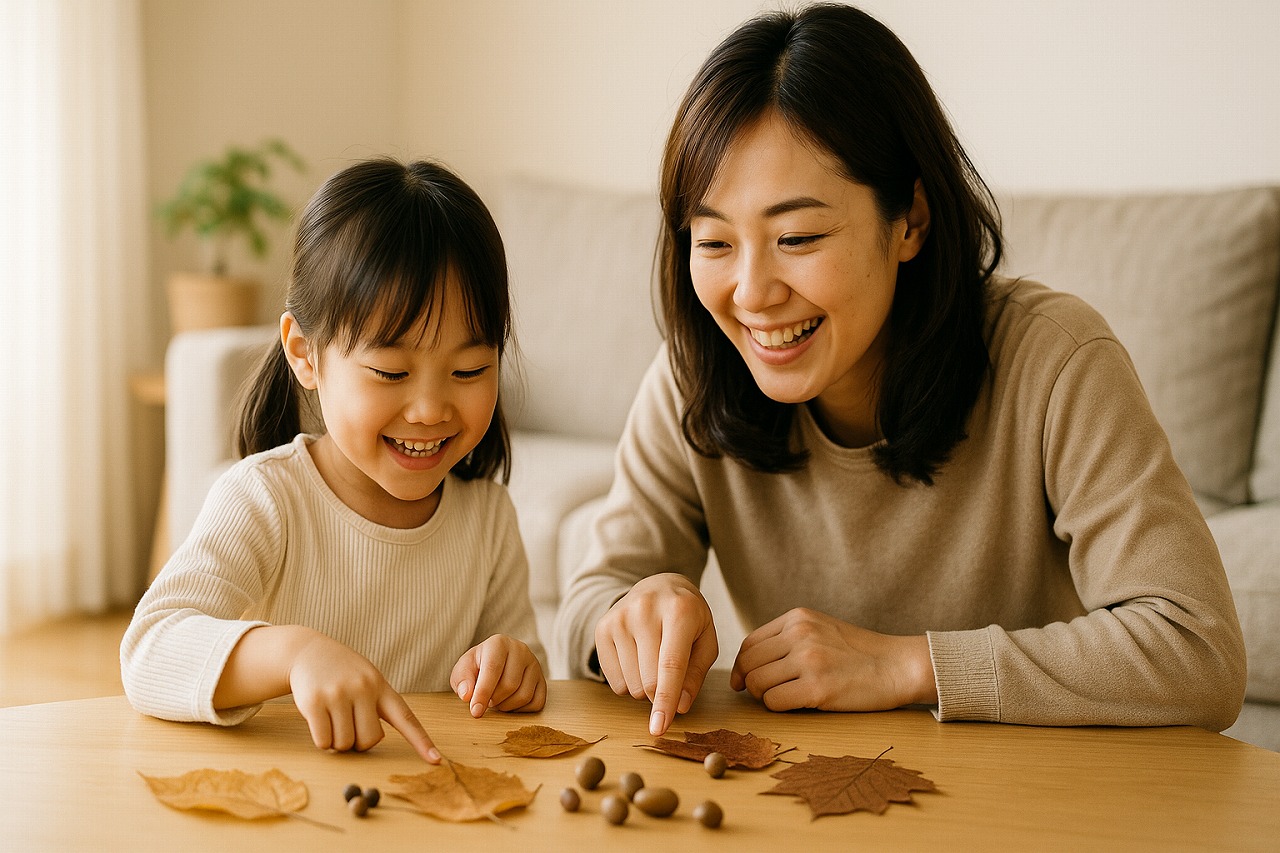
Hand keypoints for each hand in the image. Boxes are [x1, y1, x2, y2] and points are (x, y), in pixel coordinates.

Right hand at [287, 631, 440, 762]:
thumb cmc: (342, 673)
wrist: (307, 650)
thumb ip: (376, 705)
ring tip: (333, 720)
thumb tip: (373, 740)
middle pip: (370, 740)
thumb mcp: (367, 679)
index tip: (436, 760)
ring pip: (345, 744)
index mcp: (381, 686)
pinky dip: (322, 741)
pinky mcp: (314, 701)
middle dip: (358, 743)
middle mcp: (363, 688)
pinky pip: (324, 741)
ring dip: (338, 743)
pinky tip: (319, 722)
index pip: (406, 717)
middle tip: (349, 726)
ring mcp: (338, 694)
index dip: (421, 741)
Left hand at [450, 634, 546, 716]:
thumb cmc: (477, 666)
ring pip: (524, 696)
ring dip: (506, 707)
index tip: (475, 711)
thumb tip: (467, 695)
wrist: (495, 663)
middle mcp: (521, 650)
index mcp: (499, 643)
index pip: (493, 669)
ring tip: (497, 700)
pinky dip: (521, 710)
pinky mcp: (543, 680)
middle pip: (510, 685)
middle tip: (486, 700)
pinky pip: (537, 703)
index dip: (483, 692)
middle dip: (494, 700)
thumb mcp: (463, 669)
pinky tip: (510, 703)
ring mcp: (535, 665)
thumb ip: (461, 680)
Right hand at [593, 572, 718, 736]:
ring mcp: (619, 618)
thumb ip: (696, 674)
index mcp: (679, 612)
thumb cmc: (688, 618)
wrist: (659, 586)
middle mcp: (645, 611)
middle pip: (648, 680)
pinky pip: (614, 681)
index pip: (670, 666)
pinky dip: (629, 681)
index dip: (666, 700)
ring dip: (645, 687)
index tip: (660, 728)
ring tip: (654, 659)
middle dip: (661, 693)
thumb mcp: (705, 640)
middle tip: (671, 675)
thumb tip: (680, 707)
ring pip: (630, 684)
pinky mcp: (602, 628)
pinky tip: (637, 658)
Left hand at [729, 608, 936, 711]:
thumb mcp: (820, 629)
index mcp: (798, 617)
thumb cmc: (858, 653)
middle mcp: (800, 634)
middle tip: (765, 694)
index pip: (750, 643)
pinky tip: (797, 705)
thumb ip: (787, 638)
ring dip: (765, 697)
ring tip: (786, 697)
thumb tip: (747, 666)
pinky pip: (774, 702)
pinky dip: (779, 708)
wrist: (898, 666)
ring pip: (757, 684)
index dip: (742, 667)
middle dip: (750, 683)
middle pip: (748, 664)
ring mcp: (809, 660)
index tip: (743, 682)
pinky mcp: (818, 688)